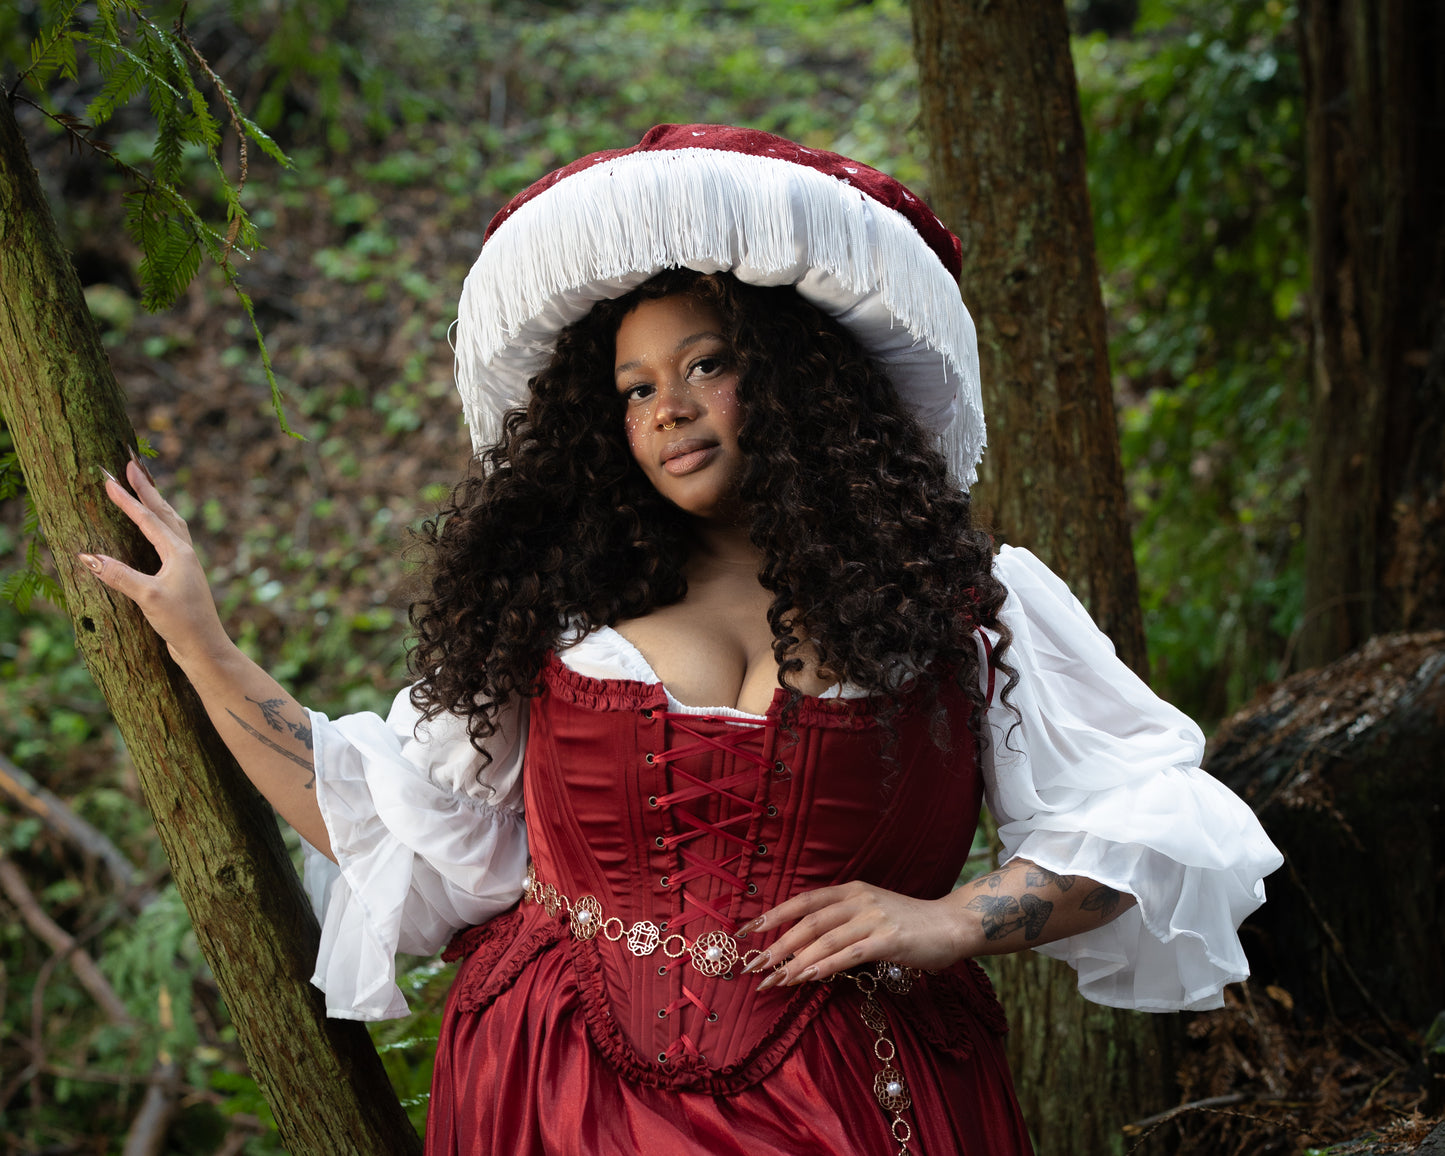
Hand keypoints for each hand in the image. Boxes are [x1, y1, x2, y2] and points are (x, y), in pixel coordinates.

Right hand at [79, 456, 231, 667]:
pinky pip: (171, 539)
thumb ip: (118, 575)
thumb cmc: (182, 622)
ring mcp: (185, 564)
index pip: (147, 518)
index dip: (127, 499)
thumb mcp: (147, 597)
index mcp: (178, 552)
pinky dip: (161, 525)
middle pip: (163, 512)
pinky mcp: (182, 576)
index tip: (109, 479)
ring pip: (171, 524)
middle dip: (145, 489)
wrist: (206, 647)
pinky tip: (155, 532)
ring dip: (156, 504)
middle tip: (130, 465)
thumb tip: (87, 557)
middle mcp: (185, 553)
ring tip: (144, 489)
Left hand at [737, 880, 965, 989]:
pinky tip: (809, 978)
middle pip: (807, 922)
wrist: (953, 924)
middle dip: (776, 946)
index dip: (772, 915)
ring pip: (824, 940)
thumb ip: (839, 927)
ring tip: (775, 981)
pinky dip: (826, 966)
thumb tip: (801, 951)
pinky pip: (850, 954)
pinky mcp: (889, 940)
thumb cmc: (909, 925)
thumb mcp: (869, 916)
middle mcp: (858, 900)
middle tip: (754, 967)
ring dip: (796, 963)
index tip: (745, 931)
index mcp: (851, 891)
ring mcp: (874, 918)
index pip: (803, 901)